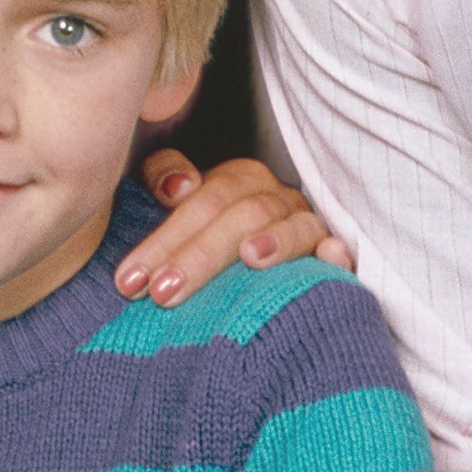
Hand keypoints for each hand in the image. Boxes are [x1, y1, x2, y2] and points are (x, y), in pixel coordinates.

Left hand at [118, 149, 350, 302]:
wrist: (260, 267)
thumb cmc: (213, 240)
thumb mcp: (185, 212)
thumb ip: (166, 179)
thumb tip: (175, 187)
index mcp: (240, 182)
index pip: (202, 199)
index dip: (165, 238)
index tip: (129, 282)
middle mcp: (276, 199)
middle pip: (240, 215)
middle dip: (199, 254)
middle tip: (162, 293)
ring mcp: (309, 225)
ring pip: (292, 226)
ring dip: (274, 241)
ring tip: (249, 259)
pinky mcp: (337, 254)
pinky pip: (343, 249)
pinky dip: (338, 252)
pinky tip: (330, 256)